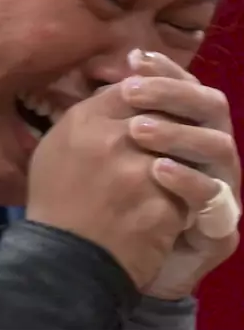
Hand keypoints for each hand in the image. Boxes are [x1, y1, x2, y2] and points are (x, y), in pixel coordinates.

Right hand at [26, 82, 187, 291]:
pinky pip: (188, 188)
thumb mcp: (56, 147)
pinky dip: (181, 197)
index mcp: (84, 121)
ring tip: (167, 178)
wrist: (64, 262)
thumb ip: (87, 115)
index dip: (146, 97)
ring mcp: (141, 172)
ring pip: (178, 150)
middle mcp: (113, 139)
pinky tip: (165, 208)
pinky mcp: (164, 205)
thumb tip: (117, 91)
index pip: (131, 89)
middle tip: (166, 145)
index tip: (151, 110)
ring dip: (178, 161)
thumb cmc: (55, 202)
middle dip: (168, 127)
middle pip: (160, 115)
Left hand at [121, 50, 240, 299]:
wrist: (112, 269)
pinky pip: (216, 201)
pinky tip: (157, 170)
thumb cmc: (111, 202)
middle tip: (131, 91)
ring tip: (137, 130)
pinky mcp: (221, 230)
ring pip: (220, 147)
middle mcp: (211, 156)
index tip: (135, 59)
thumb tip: (107, 70)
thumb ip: (113, 114)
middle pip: (212, 108)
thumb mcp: (108, 152)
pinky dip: (187, 181)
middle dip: (173, 94)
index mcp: (189, 132)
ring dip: (178, 133)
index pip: (188, 89)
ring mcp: (222, 191)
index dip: (167, 71)